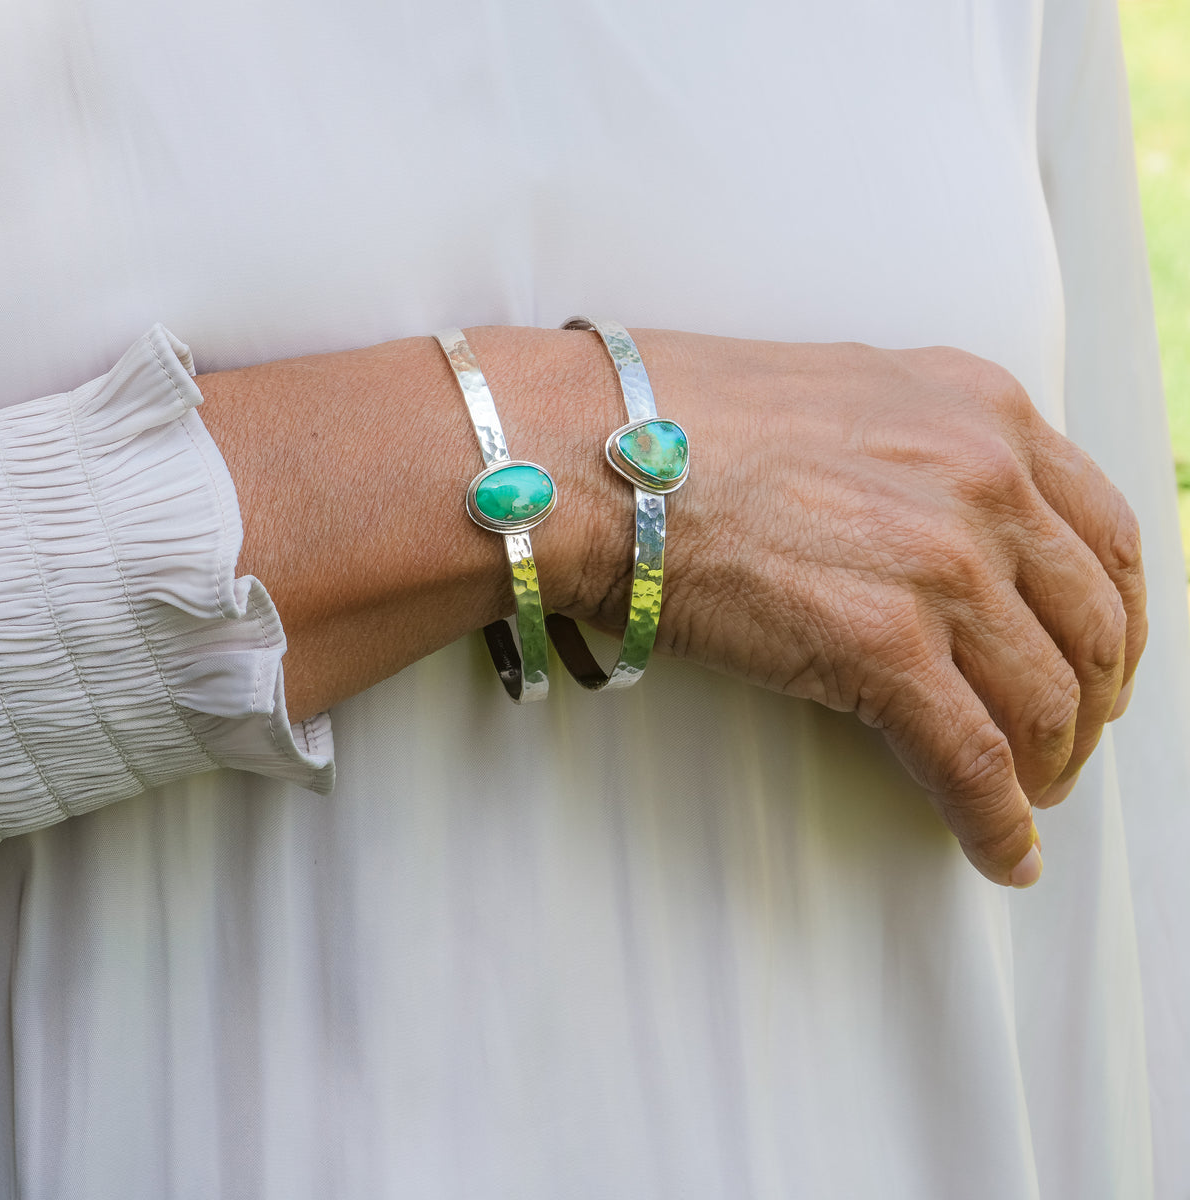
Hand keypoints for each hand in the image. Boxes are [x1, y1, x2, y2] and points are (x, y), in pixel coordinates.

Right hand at [198, 327, 1144, 888]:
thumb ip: (922, 448)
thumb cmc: (679, 422)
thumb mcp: (841, 398)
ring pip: (1043, 702)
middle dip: (1090, 702)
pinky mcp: (883, 648)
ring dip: (1048, 768)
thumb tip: (947, 528)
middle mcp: (982, 479)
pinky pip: (976, 761)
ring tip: (1027, 802)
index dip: (1111, 619)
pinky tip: (1002, 852)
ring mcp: (939, 564)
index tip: (1098, 663)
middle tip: (1068, 744)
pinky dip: (1000, 820)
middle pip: (1088, 627)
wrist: (588, 455)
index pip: (1103, 533)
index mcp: (980, 409)